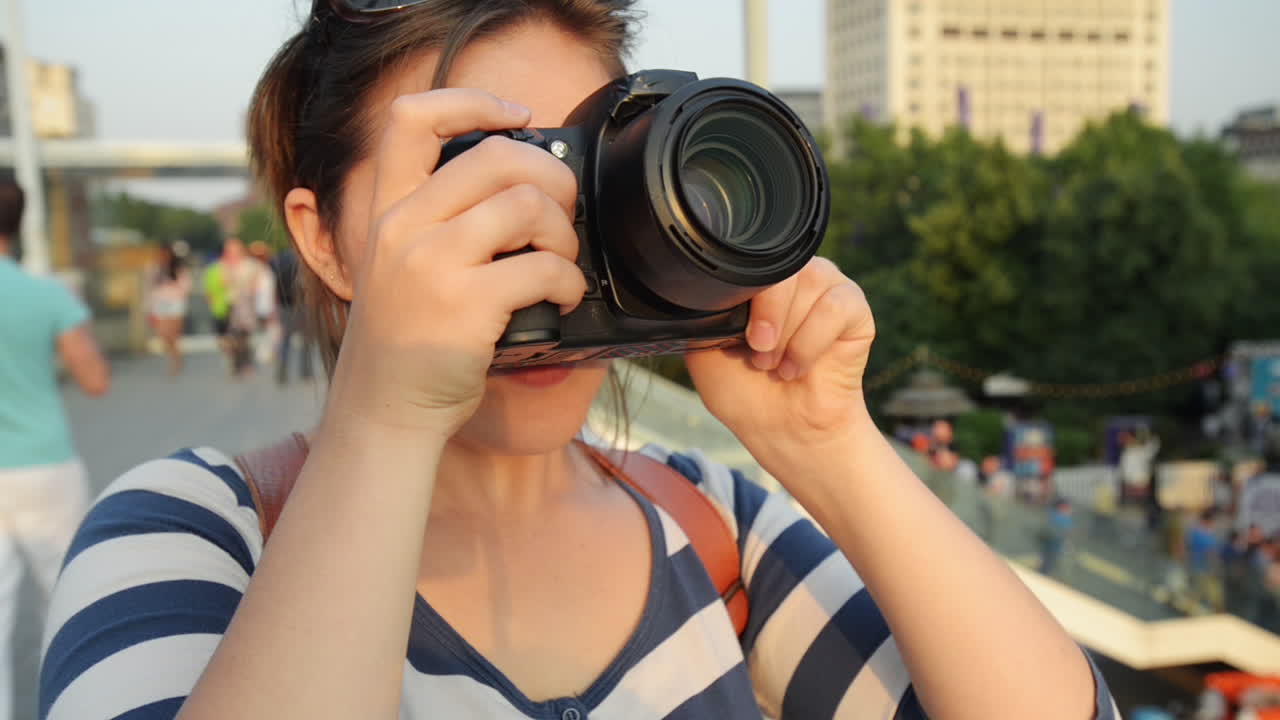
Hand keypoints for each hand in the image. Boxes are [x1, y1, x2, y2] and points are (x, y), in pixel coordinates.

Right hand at [321, 90, 586, 437]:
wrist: (385, 408)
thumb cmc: (407, 341)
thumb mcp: (399, 266)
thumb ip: (439, 222)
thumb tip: (524, 188)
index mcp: (388, 209)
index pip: (413, 119)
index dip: (472, 102)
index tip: (519, 117)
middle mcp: (403, 227)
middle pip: (496, 156)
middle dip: (551, 177)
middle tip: (563, 212)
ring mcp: (431, 263)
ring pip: (526, 204)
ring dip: (564, 232)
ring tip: (563, 260)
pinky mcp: (465, 305)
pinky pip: (543, 267)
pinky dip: (570, 280)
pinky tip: (565, 297)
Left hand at [685, 257, 875, 472]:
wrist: (782, 430)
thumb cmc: (746, 392)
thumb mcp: (704, 350)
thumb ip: (705, 313)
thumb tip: (702, 286)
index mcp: (758, 279)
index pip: (750, 261)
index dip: (743, 296)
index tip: (738, 338)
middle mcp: (794, 275)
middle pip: (782, 268)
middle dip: (767, 317)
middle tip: (759, 355)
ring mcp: (827, 287)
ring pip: (809, 283)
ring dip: (788, 333)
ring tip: (778, 365)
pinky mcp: (855, 309)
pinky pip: (834, 307)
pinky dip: (810, 342)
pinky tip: (798, 367)